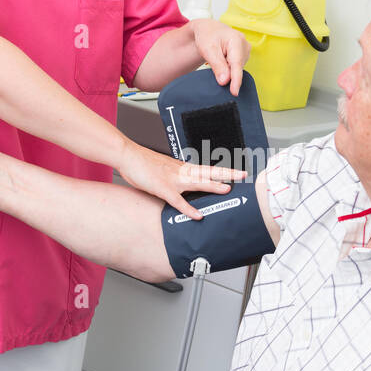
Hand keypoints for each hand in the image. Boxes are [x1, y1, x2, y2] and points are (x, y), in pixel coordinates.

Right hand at [117, 140, 245, 220]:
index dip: (223, 170)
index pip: (207, 169)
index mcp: (182, 168)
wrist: (128, 155)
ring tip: (227, 189)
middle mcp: (181, 171)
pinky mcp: (162, 188)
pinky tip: (198, 215)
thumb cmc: (143, 164)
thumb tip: (184, 184)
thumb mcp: (164, 169)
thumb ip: (176, 176)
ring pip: (197, 182)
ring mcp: (172, 179)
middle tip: (243, 174)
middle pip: (208, 172)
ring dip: (212, 185)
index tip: (237, 172)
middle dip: (226, 173)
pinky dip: (188, 208)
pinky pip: (178, 200)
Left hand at [190, 19, 250, 96]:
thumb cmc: (207, 36)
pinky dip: (228, 67)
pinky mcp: (244, 55)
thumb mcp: (208, 50)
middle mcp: (245, 45)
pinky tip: (222, 60)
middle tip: (213, 60)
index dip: (236, 80)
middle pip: (236, 67)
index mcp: (236, 40)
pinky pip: (236, 67)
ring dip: (226, 68)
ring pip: (236, 68)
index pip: (237, 64)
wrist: (208, 29)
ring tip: (217, 56)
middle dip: (226, 72)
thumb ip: (217, 66)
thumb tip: (225, 81)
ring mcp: (246, 50)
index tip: (234, 92)